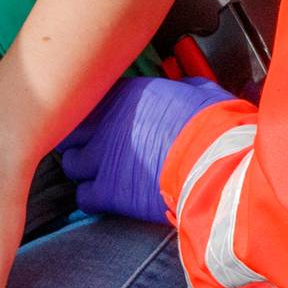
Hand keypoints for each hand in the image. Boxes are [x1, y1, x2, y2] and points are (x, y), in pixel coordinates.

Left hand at [60, 75, 232, 224]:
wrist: (215, 163)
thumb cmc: (213, 126)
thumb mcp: (200, 91)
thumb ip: (182, 88)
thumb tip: (185, 88)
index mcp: (127, 95)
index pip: (93, 98)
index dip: (99, 112)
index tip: (106, 120)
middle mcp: (107, 123)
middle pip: (73, 130)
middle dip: (83, 139)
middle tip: (97, 147)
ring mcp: (103, 157)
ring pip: (72, 163)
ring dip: (84, 169)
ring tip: (102, 173)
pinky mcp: (108, 190)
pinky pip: (84, 196)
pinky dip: (93, 198)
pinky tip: (108, 197)